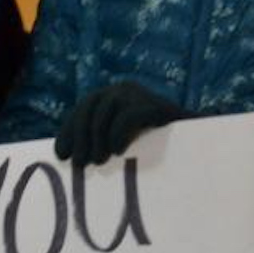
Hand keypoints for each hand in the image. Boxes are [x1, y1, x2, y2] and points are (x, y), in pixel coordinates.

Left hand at [54, 82, 184, 165]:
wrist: (192, 140)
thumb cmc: (150, 145)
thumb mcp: (117, 139)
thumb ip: (96, 140)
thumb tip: (65, 156)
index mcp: (109, 96)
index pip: (81, 110)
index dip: (68, 132)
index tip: (61, 155)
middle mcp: (122, 89)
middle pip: (88, 109)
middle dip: (80, 138)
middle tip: (80, 164)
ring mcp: (138, 93)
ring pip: (104, 112)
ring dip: (97, 140)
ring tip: (99, 162)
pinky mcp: (155, 102)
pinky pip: (127, 116)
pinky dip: (119, 135)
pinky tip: (119, 151)